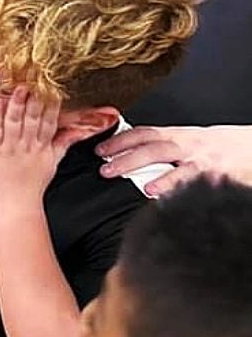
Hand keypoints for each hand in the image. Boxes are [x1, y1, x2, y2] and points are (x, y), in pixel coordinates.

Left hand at [0, 89, 85, 206]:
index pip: (50, 122)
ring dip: (17, 104)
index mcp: (42, 147)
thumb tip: (80, 130)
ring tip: (19, 88)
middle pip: (33, 119)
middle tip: (36, 81)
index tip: (53, 88)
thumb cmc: (32, 185)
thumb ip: (63, 143)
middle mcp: (27, 146)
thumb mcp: (53, 163)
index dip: (52, 105)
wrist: (14, 205)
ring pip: (15, 122)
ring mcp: (9, 148)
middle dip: (35, 100)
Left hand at [97, 123, 251, 195]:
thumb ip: (158, 146)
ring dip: (163, 179)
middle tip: (107, 170)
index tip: (100, 150)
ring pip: (181, 168)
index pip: (143, 134)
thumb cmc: (213, 146)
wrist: (249, 146)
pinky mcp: (219, 177)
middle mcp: (189, 146)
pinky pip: (203, 185)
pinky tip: (179, 202)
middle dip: (129, 159)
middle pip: (155, 149)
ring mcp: (204, 162)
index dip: (120, 141)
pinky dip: (190, 192)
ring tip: (147, 189)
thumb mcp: (184, 140)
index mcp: (177, 136)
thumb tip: (123, 156)